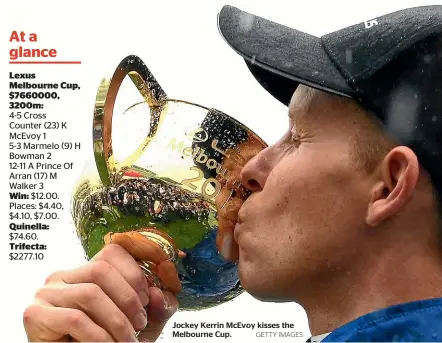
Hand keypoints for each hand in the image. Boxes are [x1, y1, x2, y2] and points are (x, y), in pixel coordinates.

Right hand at [23, 232, 179, 341]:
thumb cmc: (108, 342)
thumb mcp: (139, 322)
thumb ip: (156, 306)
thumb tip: (158, 293)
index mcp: (86, 271)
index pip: (112, 252)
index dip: (135, 273)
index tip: (147, 299)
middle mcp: (63, 276)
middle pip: (101, 270)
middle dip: (128, 299)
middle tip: (140, 324)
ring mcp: (47, 293)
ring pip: (90, 293)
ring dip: (117, 321)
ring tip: (127, 340)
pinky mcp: (35, 314)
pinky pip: (74, 318)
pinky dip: (98, 336)